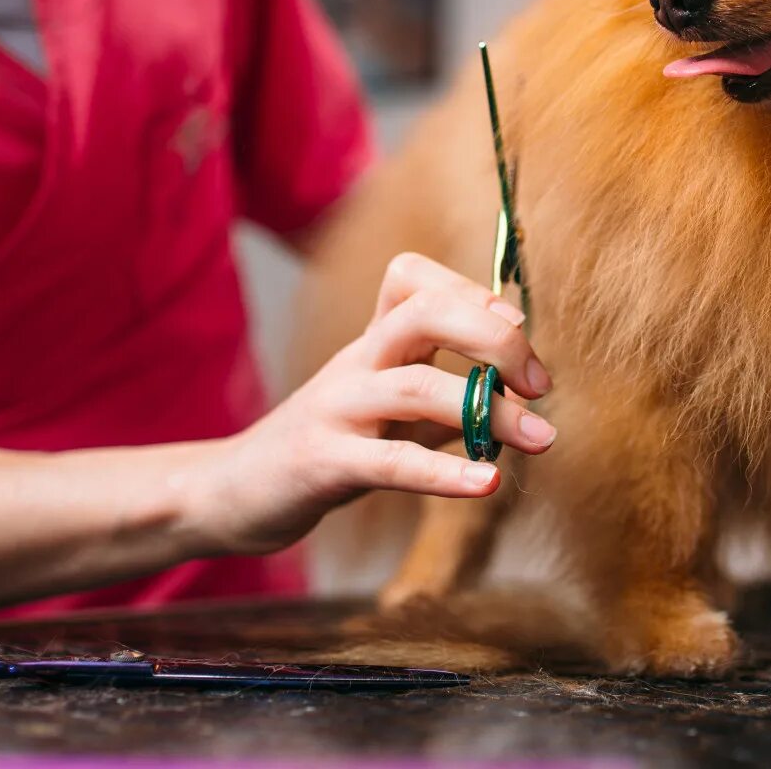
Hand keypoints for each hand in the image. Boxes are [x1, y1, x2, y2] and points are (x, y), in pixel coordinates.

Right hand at [189, 252, 555, 554]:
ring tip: (541, 438)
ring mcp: (335, 409)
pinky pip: (391, 462)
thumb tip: (518, 395)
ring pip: (415, 386)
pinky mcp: (323, 462)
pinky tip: (488, 483)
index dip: (471, 290)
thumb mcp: (386, 413)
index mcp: (371, 344)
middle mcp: (355, 364)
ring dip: (488, 410)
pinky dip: (446, 472)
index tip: (518, 326)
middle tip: (540, 382)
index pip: (413, 277)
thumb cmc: (325, 447)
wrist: (229, 492)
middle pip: (423, 313)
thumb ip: (444, 399)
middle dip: (493, 336)